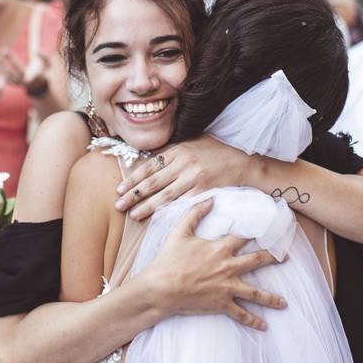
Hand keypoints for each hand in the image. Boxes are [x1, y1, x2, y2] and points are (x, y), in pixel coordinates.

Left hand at [0, 49, 48, 92]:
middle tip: (0, 52)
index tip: (6, 50)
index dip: (12, 59)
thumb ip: (44, 57)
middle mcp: (22, 81)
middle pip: (11, 72)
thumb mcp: (47, 65)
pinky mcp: (13, 84)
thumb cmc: (42, 71)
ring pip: (6, 76)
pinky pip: (4, 78)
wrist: (38, 85)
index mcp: (31, 77)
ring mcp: (17, 84)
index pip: (19, 67)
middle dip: (4, 62)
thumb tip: (37, 51)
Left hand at [115, 136, 251, 220]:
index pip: (149, 166)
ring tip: (133, 215)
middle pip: (153, 182)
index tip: (120, 189)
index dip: (133, 179)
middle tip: (118, 205)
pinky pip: (182, 203)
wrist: (244, 163)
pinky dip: (168, 211)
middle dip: (134, 195)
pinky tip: (157, 218)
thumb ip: (173, 151)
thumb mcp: (194, 143)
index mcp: (179, 150)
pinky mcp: (204, 191)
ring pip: (164, 195)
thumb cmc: (217, 153)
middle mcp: (184, 163)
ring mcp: (194, 177)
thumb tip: (151, 159)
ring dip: (147, 206)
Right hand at [136, 199, 286, 330]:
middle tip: (286, 257)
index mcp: (220, 248)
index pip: (244, 237)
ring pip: (255, 293)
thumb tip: (210, 199)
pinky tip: (264, 326)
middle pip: (257, 261)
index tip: (271, 227)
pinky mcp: (222, 304)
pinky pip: (241, 314)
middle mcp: (228, 267)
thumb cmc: (169, 259)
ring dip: (272, 298)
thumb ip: (195, 213)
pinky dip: (253, 321)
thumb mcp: (180, 232)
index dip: (258, 230)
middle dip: (274, 258)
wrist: (162, 287)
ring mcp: (227, 287)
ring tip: (284, 302)